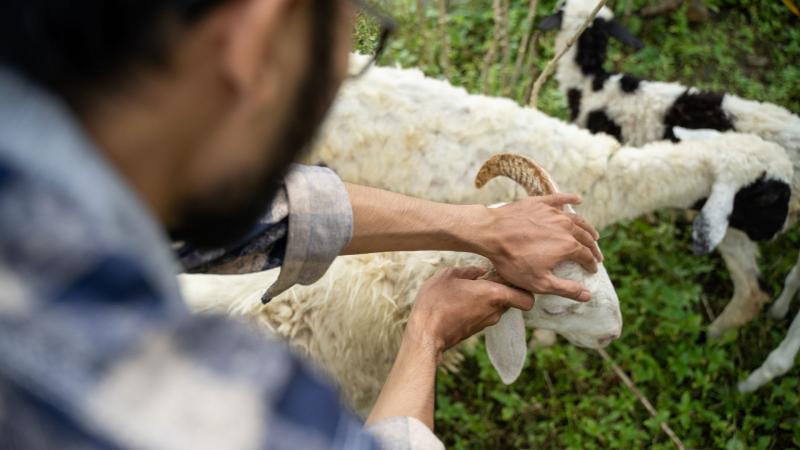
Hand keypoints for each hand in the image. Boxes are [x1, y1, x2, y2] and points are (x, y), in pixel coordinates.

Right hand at [405, 266, 533, 358]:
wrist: (426, 333)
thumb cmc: (436, 302)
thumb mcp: (448, 276)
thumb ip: (468, 271)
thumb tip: (480, 271)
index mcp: (494, 294)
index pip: (528, 299)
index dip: (525, 289)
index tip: (511, 278)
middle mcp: (495, 311)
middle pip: (512, 300)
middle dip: (504, 289)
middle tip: (488, 278)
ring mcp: (486, 322)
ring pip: (497, 307)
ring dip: (489, 298)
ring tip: (470, 288)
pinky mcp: (476, 329)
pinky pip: (485, 314)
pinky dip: (479, 306)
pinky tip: (462, 299)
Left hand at [473, 194, 601, 301]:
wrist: (491, 233)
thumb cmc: (513, 261)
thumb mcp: (540, 283)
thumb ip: (566, 289)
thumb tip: (588, 295)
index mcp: (568, 246)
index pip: (586, 256)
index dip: (591, 264)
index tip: (592, 270)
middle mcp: (565, 226)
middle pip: (585, 237)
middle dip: (593, 248)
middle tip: (596, 255)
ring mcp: (553, 213)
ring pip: (576, 219)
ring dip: (587, 228)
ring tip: (593, 234)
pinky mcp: (540, 203)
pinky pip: (559, 199)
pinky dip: (570, 199)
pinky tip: (578, 199)